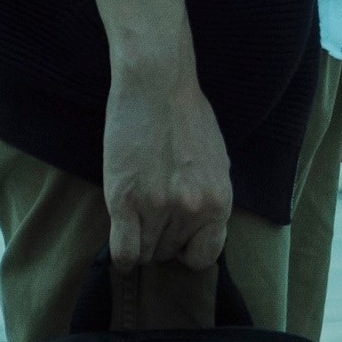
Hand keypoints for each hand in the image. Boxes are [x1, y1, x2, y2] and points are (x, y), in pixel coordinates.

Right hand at [101, 48, 232, 272]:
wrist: (157, 86)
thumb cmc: (188, 116)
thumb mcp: (217, 160)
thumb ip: (210, 196)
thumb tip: (200, 225)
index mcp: (219, 200)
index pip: (205, 255)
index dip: (189, 250)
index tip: (178, 240)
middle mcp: (191, 210)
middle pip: (170, 252)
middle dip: (162, 241)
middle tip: (153, 218)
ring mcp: (157, 208)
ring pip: (146, 253)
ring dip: (140, 243)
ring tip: (137, 220)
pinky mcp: (124, 202)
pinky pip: (123, 251)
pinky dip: (122, 255)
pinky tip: (122, 243)